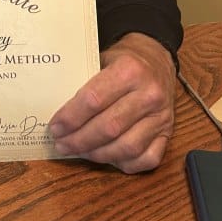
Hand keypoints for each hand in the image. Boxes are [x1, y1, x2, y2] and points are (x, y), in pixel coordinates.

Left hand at [48, 32, 175, 173]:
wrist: (157, 60)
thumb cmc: (123, 61)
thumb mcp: (101, 58)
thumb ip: (82, 80)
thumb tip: (52, 106)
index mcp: (129, 71)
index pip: (94, 100)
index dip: (71, 117)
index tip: (54, 127)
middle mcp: (149, 95)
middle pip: (109, 127)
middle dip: (79, 140)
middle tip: (61, 144)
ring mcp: (162, 117)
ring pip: (127, 147)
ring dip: (97, 154)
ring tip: (78, 152)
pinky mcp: (169, 134)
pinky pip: (147, 159)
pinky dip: (124, 163)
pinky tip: (105, 157)